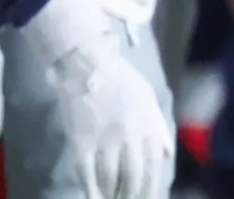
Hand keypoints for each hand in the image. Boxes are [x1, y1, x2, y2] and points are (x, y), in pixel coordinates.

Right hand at [56, 51, 172, 198]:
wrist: (87, 62)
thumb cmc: (119, 77)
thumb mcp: (148, 97)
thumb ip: (158, 126)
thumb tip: (166, 153)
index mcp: (147, 130)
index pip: (152, 169)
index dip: (149, 188)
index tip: (146, 197)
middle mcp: (129, 140)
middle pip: (133, 178)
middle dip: (131, 195)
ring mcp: (104, 141)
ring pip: (110, 177)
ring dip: (111, 193)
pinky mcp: (81, 140)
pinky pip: (86, 170)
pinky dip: (89, 187)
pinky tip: (91, 196)